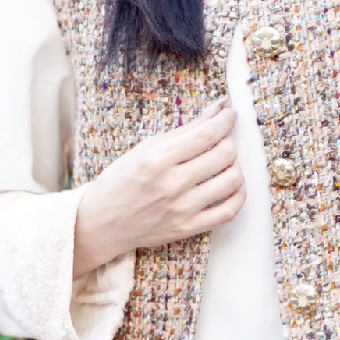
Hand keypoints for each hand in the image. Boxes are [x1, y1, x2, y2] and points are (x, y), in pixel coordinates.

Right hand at [73, 104, 244, 275]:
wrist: (102, 223)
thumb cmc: (120, 182)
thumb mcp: (144, 148)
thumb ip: (183, 131)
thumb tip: (215, 111)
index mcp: (158, 158)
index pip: (207, 134)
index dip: (226, 120)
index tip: (230, 115)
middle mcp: (172, 183)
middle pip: (224, 154)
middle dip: (229, 141)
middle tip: (222, 139)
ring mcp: (182, 208)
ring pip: (232, 180)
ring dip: (235, 166)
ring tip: (225, 162)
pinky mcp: (188, 228)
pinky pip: (229, 211)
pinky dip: (237, 195)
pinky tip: (232, 186)